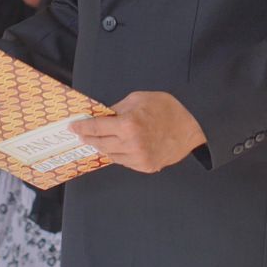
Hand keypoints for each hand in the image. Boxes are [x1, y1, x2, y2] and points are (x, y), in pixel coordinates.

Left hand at [70, 92, 205, 173]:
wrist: (192, 124)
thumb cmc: (167, 107)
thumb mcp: (137, 99)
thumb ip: (117, 109)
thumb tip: (102, 117)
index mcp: (128, 125)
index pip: (96, 128)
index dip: (82, 127)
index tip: (74, 127)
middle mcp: (131, 145)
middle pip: (100, 144)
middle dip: (89, 137)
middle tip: (82, 133)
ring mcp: (139, 159)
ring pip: (110, 155)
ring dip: (102, 147)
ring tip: (97, 140)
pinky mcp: (146, 167)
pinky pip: (124, 162)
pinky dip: (117, 154)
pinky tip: (115, 146)